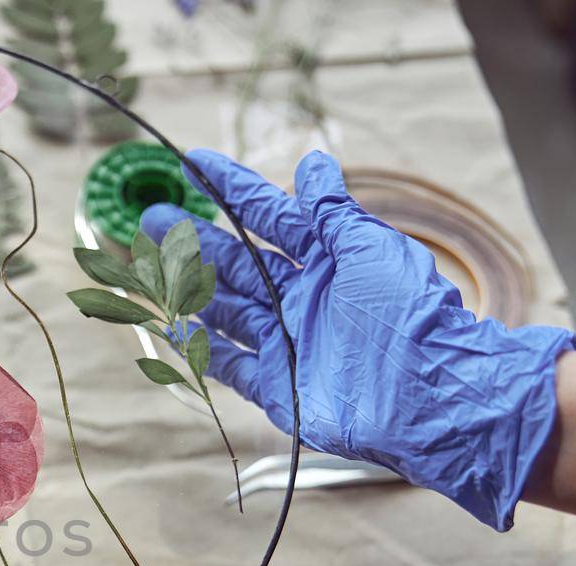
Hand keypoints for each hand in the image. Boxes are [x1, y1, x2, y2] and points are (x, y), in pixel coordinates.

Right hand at [142, 150, 575, 530]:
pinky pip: (230, 364)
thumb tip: (314, 162)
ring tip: (149, 268)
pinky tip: (171, 329)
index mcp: (328, 261)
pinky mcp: (278, 385)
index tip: (194, 163)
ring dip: (189, 287)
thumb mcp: (372, 248)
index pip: (271, 215)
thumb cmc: (409, 315)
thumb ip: (334, 211)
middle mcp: (303, 298)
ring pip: (226, 309)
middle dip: (194, 239)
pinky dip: (200, 349)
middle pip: (238, 262)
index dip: (232, 189)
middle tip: (151, 218)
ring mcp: (287, 342)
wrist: (426, 394)